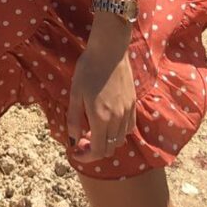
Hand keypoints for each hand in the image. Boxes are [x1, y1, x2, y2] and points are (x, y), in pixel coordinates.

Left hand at [66, 41, 136, 163]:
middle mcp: (117, 119)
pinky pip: (128, 128)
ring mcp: (127, 112)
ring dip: (106, 142)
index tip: (75, 152)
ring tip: (93, 131)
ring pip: (119, 140)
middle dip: (94, 150)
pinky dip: (118, 133)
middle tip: (82, 140)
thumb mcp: (75, 93)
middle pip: (109, 149)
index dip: (85, 156)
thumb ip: (74, 120)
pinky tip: (108, 122)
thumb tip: (73, 141)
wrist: (109, 50)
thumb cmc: (88, 69)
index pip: (97, 151)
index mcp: (101, 118)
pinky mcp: (133, 104)